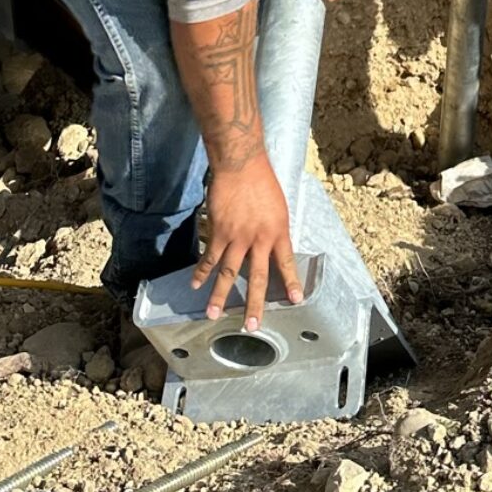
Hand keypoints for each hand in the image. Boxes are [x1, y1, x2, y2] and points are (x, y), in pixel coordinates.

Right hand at [194, 162, 300, 330]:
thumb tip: (273, 249)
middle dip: (254, 304)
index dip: (291, 282)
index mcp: (279, 232)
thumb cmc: (262, 181)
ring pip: (227, 273)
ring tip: (213, 315)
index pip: (286, 263)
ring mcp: (237, 237)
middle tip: (251, 326)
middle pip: (256, 278)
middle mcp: (259, 239)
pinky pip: (209, 257)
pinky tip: (195, 284)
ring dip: (219, 296)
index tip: (295, 301)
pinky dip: (201, 272)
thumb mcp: (279, 207)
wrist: (241, 164)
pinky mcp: (218, 231)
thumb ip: (276, 230)